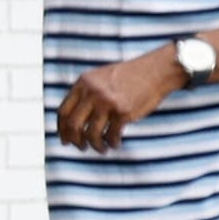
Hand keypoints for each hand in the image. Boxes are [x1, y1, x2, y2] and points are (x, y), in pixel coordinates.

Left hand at [56, 46, 185, 151]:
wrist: (156, 70)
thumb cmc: (128, 77)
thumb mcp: (99, 78)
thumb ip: (84, 94)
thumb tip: (70, 121)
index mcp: (83, 83)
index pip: (63, 112)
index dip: (62, 129)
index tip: (65, 139)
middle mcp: (92, 93)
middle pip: (73, 125)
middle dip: (74, 140)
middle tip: (80, 147)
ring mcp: (107, 102)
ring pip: (91, 134)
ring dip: (95, 146)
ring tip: (101, 149)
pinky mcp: (123, 112)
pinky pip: (111, 135)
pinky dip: (112, 143)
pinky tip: (115, 144)